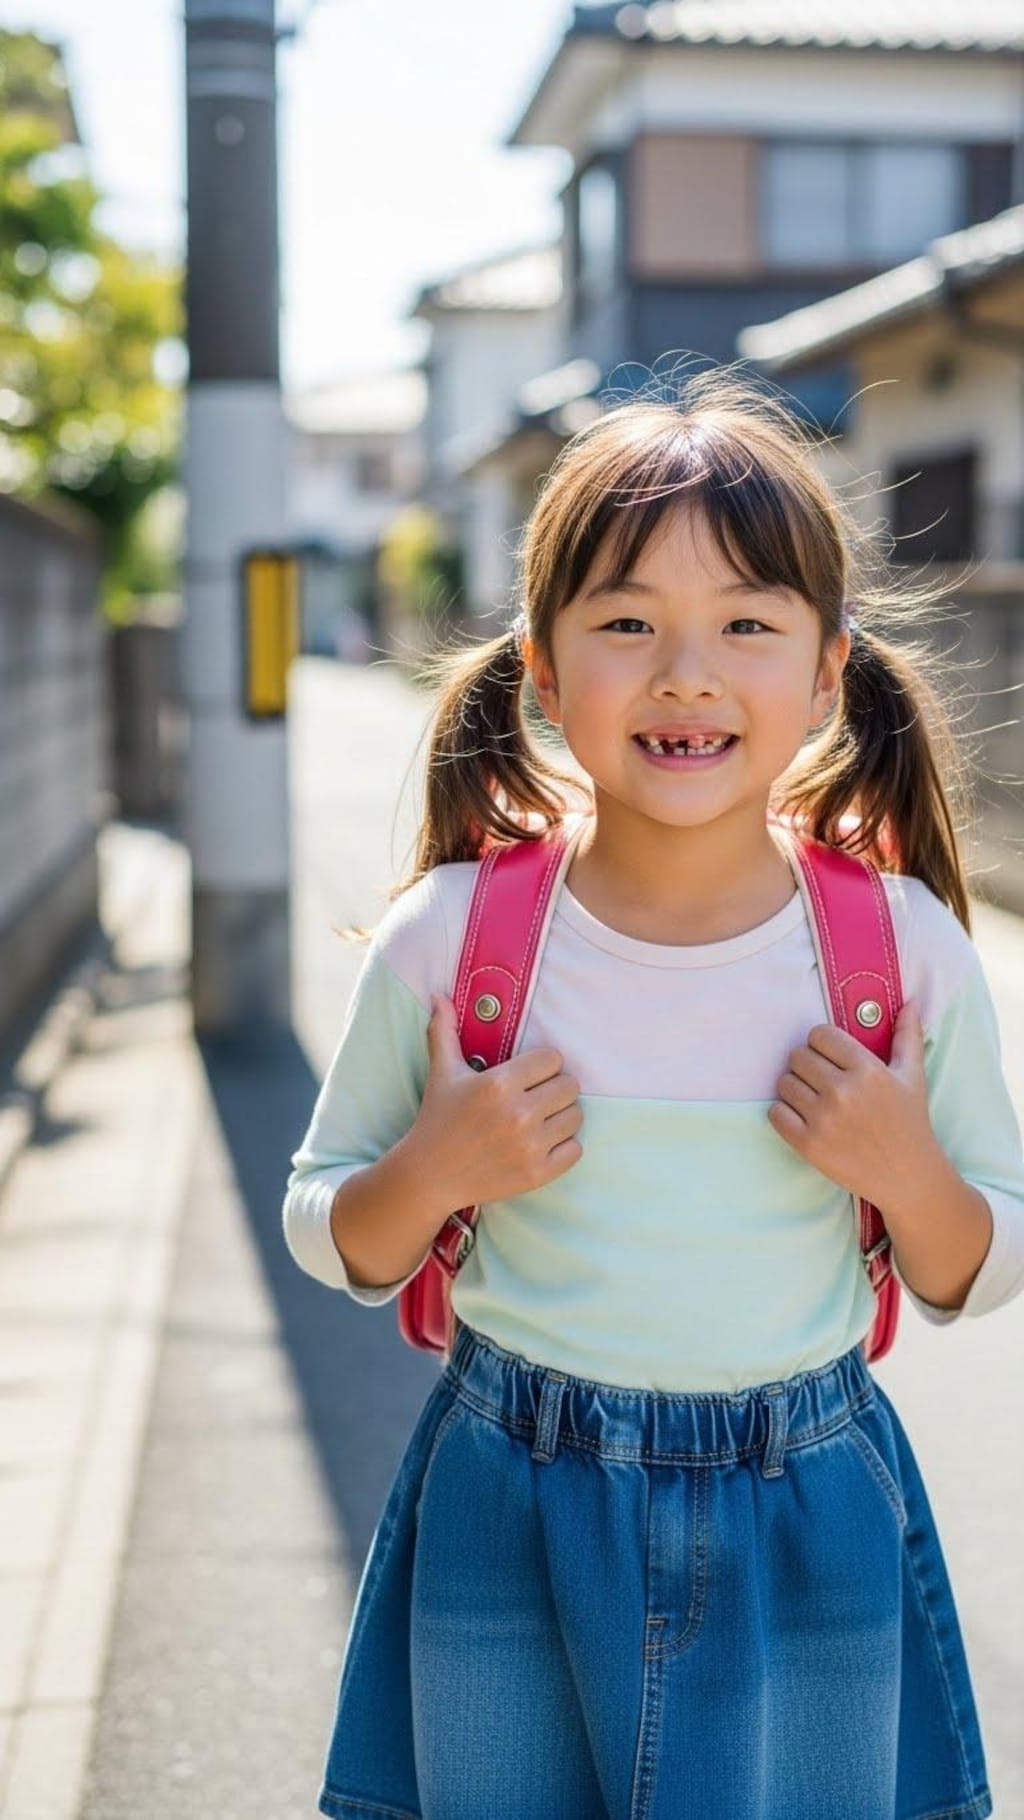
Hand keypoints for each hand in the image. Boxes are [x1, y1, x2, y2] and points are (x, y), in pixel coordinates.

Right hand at [411, 993, 583, 1211]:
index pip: (553, 1058)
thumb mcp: (442, 1073)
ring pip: (575, 1115)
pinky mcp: (537, 1174)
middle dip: (554, 1088)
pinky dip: (563, 1146)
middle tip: (535, 1096)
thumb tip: (439, 996)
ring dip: (561, 1115)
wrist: (430, 1175)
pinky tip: (542, 1142)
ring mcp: (529, 1146)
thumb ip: (444, 1031)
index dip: (542, 1065)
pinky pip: (575, 1149)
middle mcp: (518, 1114)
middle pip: (570, 1085)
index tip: (527, 1075)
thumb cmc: (438, 1119)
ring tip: (539, 1118)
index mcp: (498, 1083)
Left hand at [767, 1002, 945, 1214]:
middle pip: (797, 1056)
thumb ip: (907, 1036)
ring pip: (784, 1082)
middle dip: (808, 1065)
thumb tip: (910, 1002)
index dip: (823, 1044)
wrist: (908, 1177)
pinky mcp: (808, 1145)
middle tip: (823, 1080)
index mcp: (867, 1069)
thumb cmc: (910, 1123)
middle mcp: (843, 1091)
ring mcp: (823, 1119)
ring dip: (795, 1088)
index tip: (831, 1057)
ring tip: (815, 1100)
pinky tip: (804, 1118)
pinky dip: (784, 1113)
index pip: (819, 1034)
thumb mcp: (913, 1076)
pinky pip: (775, 1112)